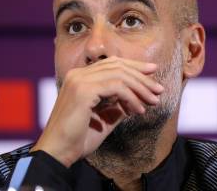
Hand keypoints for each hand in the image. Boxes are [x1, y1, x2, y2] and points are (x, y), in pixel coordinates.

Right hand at [31, 56, 163, 167]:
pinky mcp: (83, 90)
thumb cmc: (78, 139)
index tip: (152, 72)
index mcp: (79, 77)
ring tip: (153, 101)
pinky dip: (131, 98)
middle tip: (159, 89)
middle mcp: (78, 74)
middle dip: (142, 77)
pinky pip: (116, 87)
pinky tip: (138, 110)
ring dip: (140, 88)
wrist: (57, 152)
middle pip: (118, 66)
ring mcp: (79, 80)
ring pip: (119, 75)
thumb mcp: (104, 118)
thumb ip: (118, 105)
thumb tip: (137, 98)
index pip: (111, 64)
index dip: (134, 66)